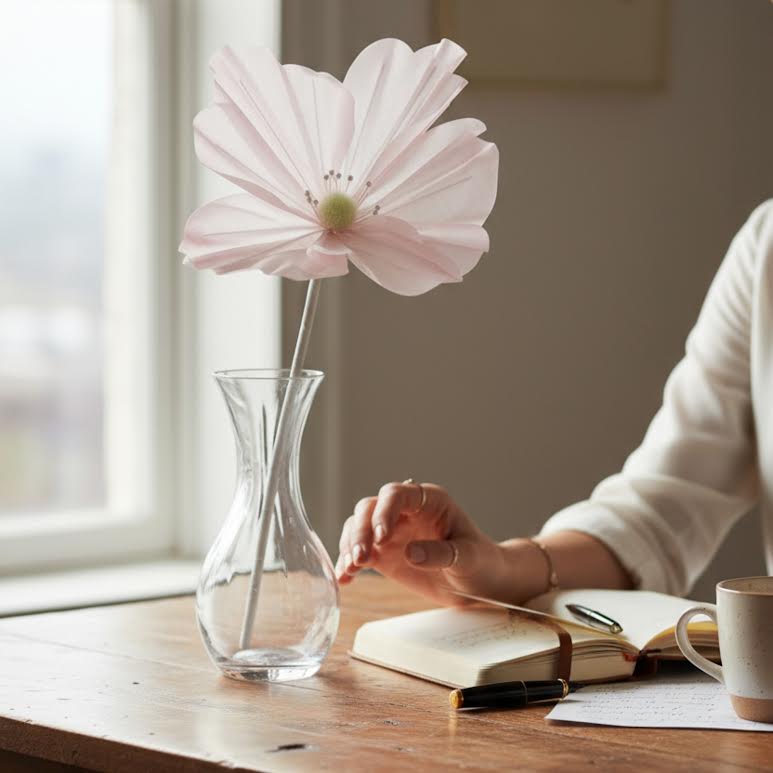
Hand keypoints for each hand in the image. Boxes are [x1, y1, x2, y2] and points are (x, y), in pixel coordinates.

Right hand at [335, 481, 524, 605]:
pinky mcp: (383, 553)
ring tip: (350, 570)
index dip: (385, 512)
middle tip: (361, 558)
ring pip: (358, 527)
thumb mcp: (469, 558)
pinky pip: (358, 552)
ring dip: (349, 546)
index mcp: (429, 501)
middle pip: (370, 508)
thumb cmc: (480, 562)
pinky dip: (348, 563)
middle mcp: (405, 511)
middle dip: (361, 531)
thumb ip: (443, 553)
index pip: (397, 494)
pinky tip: (344, 578)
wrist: (479, 583)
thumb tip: (412, 553)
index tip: (382, 537)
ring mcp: (392, 531)